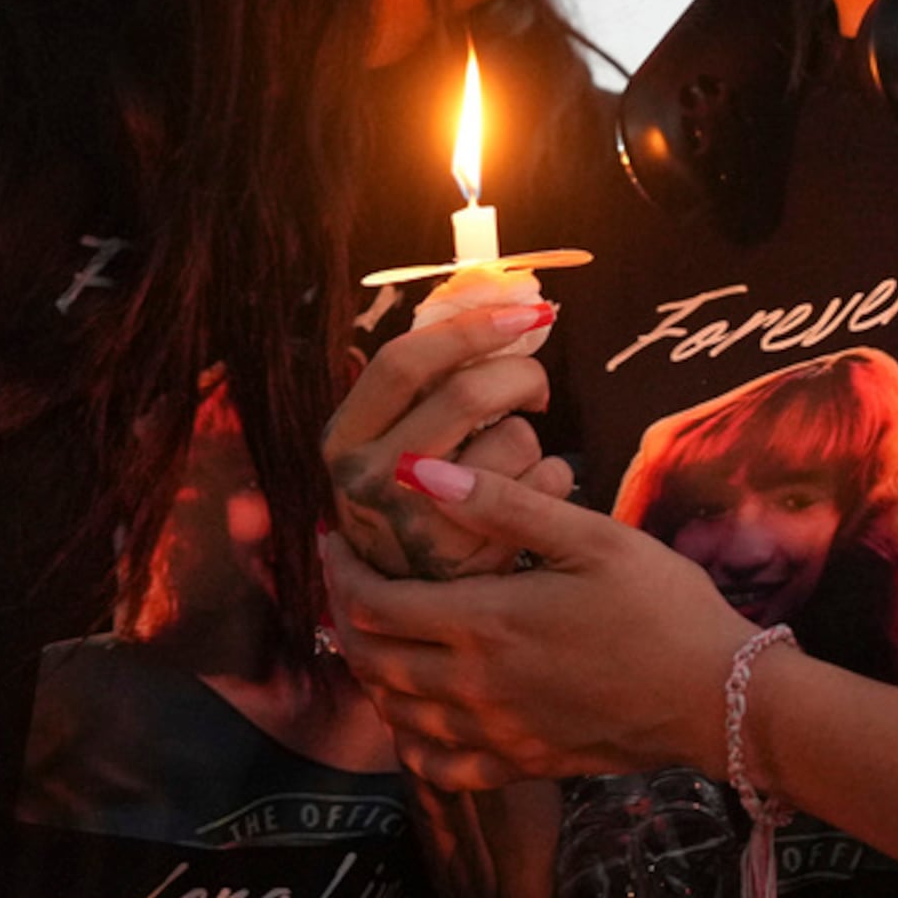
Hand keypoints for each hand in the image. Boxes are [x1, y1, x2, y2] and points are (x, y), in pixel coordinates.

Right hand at [322, 303, 565, 580]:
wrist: (411, 597)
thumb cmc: (414, 494)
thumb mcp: (392, 438)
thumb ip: (425, 383)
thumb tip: (501, 300)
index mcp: (343, 437)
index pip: (402, 361)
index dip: (470, 328)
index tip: (526, 313)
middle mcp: (367, 478)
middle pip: (468, 392)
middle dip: (521, 375)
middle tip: (535, 386)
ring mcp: (416, 520)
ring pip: (514, 437)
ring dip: (531, 436)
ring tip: (514, 459)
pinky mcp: (469, 555)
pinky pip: (544, 480)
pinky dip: (553, 475)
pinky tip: (529, 496)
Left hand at [323, 456, 750, 789]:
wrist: (717, 696)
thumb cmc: (663, 606)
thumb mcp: (593, 538)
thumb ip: (504, 507)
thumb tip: (418, 472)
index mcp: (484, 623)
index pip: (373, 603)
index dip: (341, 570)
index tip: (335, 541)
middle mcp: (473, 685)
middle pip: (371, 658)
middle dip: (346, 616)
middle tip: (350, 581)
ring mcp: (493, 733)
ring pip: (395, 711)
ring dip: (372, 674)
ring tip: (379, 636)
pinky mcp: (520, 763)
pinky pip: (437, 764)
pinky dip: (412, 740)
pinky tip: (419, 717)